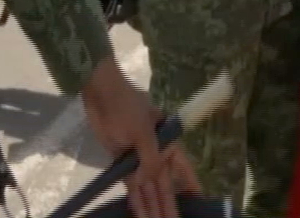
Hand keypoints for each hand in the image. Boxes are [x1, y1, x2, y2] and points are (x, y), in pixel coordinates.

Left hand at [82, 58, 200, 217]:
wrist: (101, 94)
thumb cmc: (128, 107)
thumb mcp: (144, 132)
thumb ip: (150, 160)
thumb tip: (150, 181)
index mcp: (168, 142)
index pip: (183, 169)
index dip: (190, 186)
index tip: (197, 204)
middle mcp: (156, 153)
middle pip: (165, 184)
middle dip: (168, 205)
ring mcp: (138, 159)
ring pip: (148, 188)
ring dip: (151, 206)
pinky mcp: (121, 162)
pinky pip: (131, 185)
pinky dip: (135, 200)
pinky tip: (139, 214)